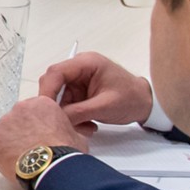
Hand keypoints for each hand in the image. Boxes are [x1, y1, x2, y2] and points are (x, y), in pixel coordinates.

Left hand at [0, 96, 91, 182]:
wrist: (51, 167)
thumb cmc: (65, 152)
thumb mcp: (77, 136)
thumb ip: (68, 129)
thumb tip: (72, 135)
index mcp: (41, 103)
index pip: (36, 111)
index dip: (39, 125)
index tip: (42, 136)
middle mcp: (21, 107)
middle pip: (20, 119)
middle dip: (24, 131)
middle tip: (32, 148)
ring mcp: (5, 121)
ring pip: (7, 130)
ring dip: (13, 141)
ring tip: (24, 157)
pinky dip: (2, 151)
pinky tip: (14, 161)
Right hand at [39, 51, 153, 128]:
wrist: (145, 103)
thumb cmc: (131, 98)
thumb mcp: (104, 106)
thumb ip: (79, 111)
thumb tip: (57, 118)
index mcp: (86, 63)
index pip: (56, 73)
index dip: (48, 91)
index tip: (45, 109)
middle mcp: (79, 69)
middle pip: (54, 84)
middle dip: (57, 105)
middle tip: (62, 122)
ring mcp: (78, 80)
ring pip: (59, 98)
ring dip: (67, 115)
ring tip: (84, 126)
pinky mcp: (79, 92)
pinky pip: (68, 105)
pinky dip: (73, 117)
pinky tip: (87, 124)